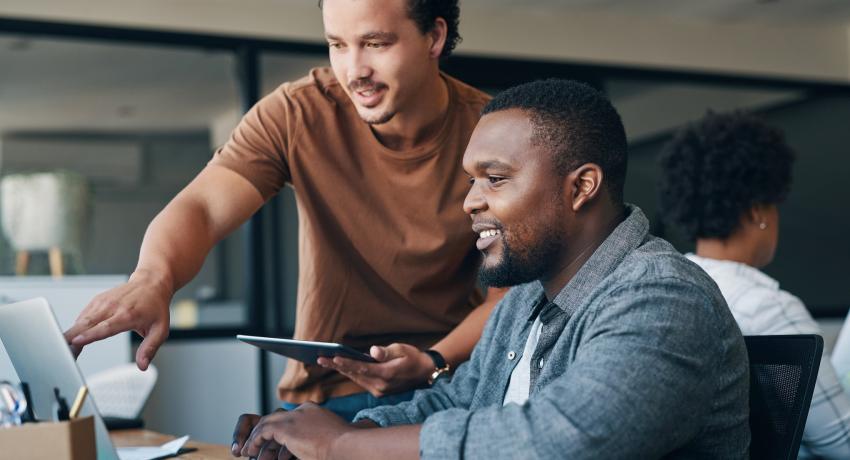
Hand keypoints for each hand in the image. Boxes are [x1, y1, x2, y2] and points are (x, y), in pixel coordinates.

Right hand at [63, 269, 172, 369]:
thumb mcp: (160, 330)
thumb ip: (150, 348)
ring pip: (81, 319)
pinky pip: (83, 316)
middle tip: (60, 353)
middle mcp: (112, 307)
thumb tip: (142, 366)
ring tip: (62, 349)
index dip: (89, 336)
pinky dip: (76, 327)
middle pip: (87, 323)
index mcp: (128, 315)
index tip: (75, 343)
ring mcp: (103, 302)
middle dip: (71, 338)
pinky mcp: (97, 300)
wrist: (151, 283)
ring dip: (70, 334)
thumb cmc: (155, 307)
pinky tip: (73, 338)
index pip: (105, 327)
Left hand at [238, 403, 354, 459]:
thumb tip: (311, 448)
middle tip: (256, 448)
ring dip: (256, 438)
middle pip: (276, 418)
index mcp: (314, 412)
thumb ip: (318, 439)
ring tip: (249, 452)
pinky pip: (263, 431)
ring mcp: (294, 417)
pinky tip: (250, 451)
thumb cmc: (344, 448)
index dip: (280, 432)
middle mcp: (303, 410)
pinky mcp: (286, 427)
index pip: (291, 418)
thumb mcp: (330, 439)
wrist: (346, 446)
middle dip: (265, 433)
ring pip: (267, 423)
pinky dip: (255, 441)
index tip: (275, 446)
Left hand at [317, 343, 433, 396]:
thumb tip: (373, 351)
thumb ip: (386, 351)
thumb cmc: (413, 357)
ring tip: (324, 360)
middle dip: (337, 366)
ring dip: (341, 370)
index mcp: (386, 374)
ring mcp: (379, 390)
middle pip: (355, 374)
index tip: (333, 357)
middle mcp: (381, 386)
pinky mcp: (378, 391)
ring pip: (356, 378)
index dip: (347, 363)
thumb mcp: (403, 349)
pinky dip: (350, 373)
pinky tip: (339, 365)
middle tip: (319, 358)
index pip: (362, 368)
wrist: (425, 373)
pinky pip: (361, 381)